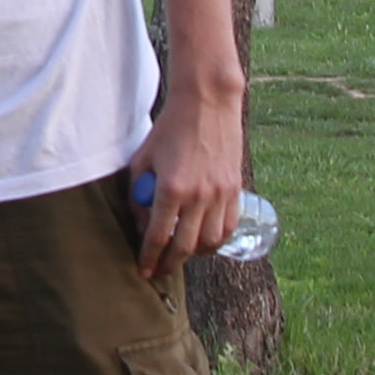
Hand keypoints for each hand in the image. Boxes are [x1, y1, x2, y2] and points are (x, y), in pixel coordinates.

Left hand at [128, 84, 250, 280]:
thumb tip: (142, 225)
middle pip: (184, 247)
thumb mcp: (143, 159)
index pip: (158, 237)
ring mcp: (220, 194)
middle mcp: (198, 196)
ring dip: (194, 255)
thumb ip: (139, 195)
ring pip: (210, 243)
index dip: (149, 258)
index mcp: (171, 188)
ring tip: (181, 254)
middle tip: (160, 271)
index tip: (143, 270)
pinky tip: (205, 241)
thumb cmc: (170, 128)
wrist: (207, 103)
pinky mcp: (235, 189)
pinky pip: (228, 227)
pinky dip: (217, 241)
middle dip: (169, 264)